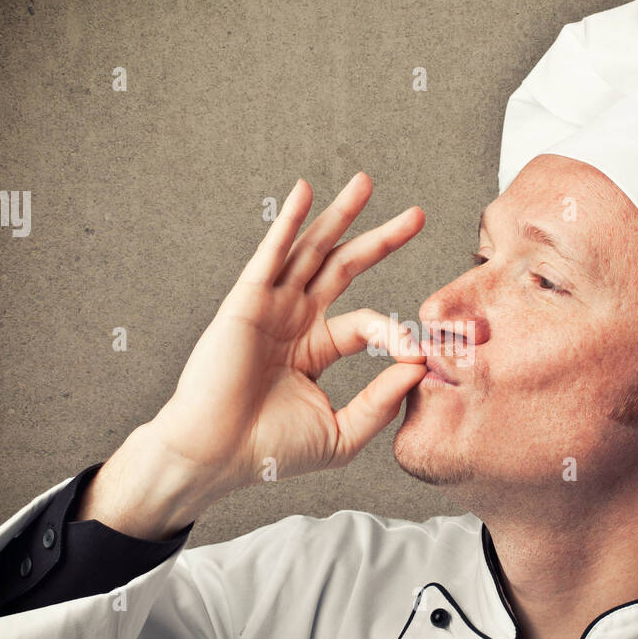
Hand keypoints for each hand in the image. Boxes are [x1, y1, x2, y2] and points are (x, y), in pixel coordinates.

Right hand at [147, 171, 427, 499]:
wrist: (218, 455)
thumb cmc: (270, 450)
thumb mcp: (343, 432)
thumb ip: (382, 402)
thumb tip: (419, 365)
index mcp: (315, 348)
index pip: (367, 324)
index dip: (396, 334)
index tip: (418, 355)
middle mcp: (294, 320)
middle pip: (344, 267)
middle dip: (381, 239)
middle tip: (417, 215)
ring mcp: (271, 307)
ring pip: (313, 250)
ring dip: (339, 215)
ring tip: (365, 183)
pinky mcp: (247, 302)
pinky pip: (273, 254)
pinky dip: (289, 221)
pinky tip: (306, 191)